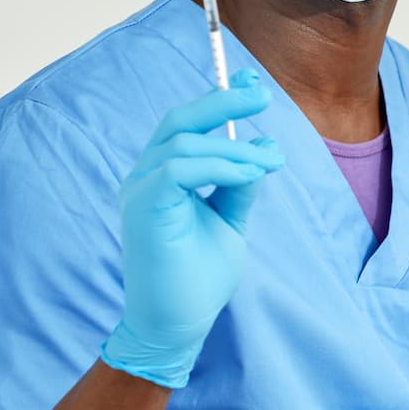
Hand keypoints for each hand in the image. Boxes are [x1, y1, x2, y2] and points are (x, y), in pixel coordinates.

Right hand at [99, 71, 283, 387]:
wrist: (176, 325)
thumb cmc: (198, 278)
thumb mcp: (229, 222)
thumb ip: (239, 186)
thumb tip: (262, 151)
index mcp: (160, 177)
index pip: (186, 126)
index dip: (218, 98)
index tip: (252, 83)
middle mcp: (144, 177)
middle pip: (180, 121)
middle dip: (223, 102)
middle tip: (263, 96)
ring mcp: (139, 191)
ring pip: (185, 143)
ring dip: (236, 148)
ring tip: (269, 163)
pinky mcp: (143, 208)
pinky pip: (179, 169)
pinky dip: (219, 166)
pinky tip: (250, 175)